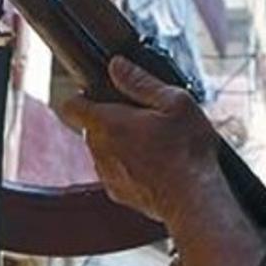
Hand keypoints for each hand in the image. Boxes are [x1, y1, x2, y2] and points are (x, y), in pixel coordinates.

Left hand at [59, 56, 220, 223]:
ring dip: (121, 144)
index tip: (102, 94)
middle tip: (144, 118)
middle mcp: (100, 150)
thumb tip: (116, 65)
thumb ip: (140, 81)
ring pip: (104, 150)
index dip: (83, 96)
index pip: (71, 106)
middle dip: (111, 120)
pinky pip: (116, 172)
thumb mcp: (174, 102)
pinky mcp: (118, 194)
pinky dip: (129, 166)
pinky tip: (156, 165)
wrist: (195, 200)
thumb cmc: (187, 150)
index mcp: (107, 123)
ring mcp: (107, 175)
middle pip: (91, 127)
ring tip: (154, 143)